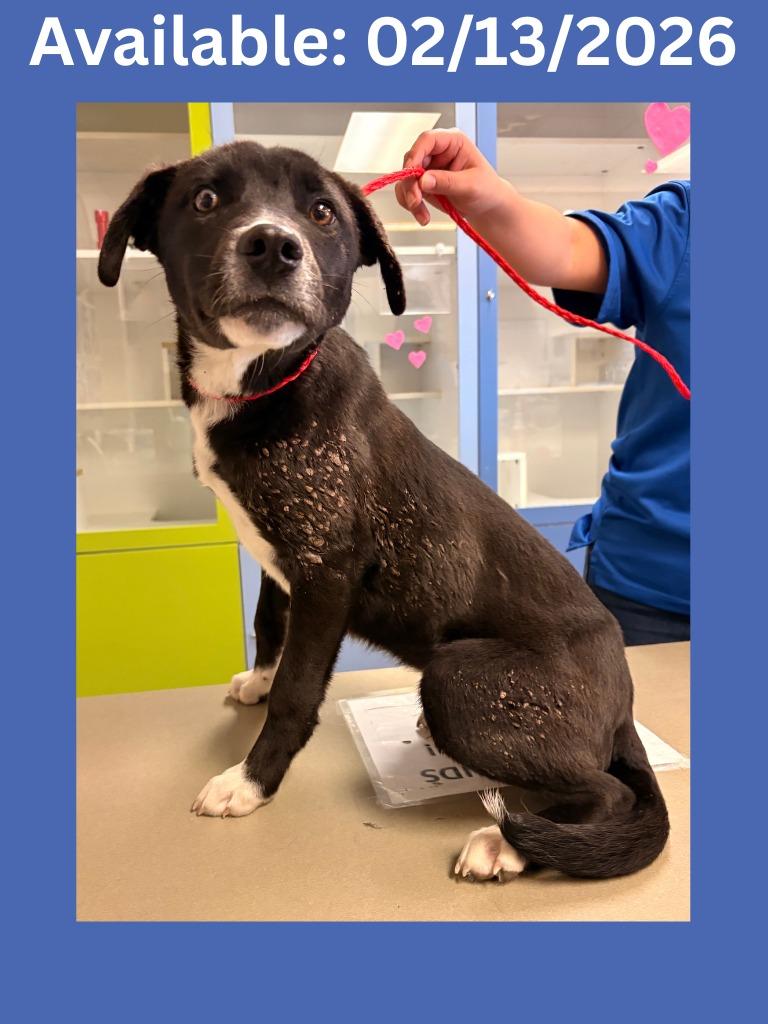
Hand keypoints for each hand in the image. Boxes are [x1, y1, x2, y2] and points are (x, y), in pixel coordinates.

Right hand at [395, 129, 514, 225]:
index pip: (427, 140)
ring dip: (409, 197)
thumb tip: (423, 181)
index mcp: (452, 142)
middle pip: (412, 160)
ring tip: (422, 215)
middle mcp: (437, 153)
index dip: (416, 154)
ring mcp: (428, 169)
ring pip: (406, 178)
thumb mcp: (471, 185)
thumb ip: (447, 182)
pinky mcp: (423, 185)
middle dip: (410, 183)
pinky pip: (407, 192)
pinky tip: (422, 216)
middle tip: (415, 201)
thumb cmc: (486, 190)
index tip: (411, 173)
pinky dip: (411, 205)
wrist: (486, 207)